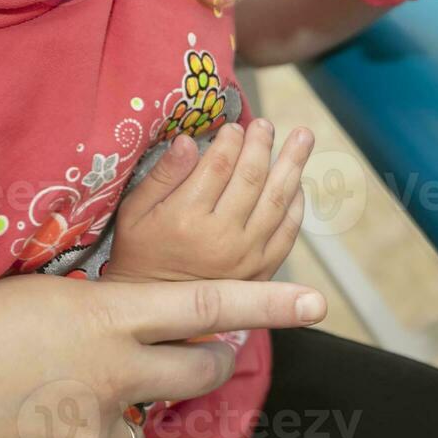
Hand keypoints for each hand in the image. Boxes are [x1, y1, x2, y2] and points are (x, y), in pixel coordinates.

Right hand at [0, 273, 326, 437]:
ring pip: (140, 432)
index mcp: (107, 314)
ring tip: (66, 405)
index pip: (210, 304)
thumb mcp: (29, 298)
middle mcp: (113, 372)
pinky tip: (20, 437)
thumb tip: (115, 322)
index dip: (269, 305)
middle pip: (197, 370)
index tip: (316, 303)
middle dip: (206, 365)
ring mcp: (90, 432)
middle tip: (186, 361)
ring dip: (123, 420)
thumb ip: (90, 312)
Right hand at [103, 119, 309, 282]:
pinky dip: (297, 205)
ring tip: (303, 137)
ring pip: (277, 201)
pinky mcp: (262, 271)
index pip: (218, 167)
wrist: (155, 313)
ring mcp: (247, 257)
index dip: (230, 141)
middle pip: (251, 179)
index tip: (234, 126)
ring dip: (293, 165)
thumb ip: (162, 176)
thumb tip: (186, 141)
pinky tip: (299, 183)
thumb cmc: (140, 255)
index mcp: (186, 220)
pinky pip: (288, 232)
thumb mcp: (134, 213)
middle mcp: (221, 238)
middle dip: (262, 145)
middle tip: (266, 125)